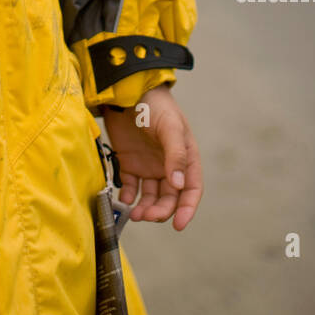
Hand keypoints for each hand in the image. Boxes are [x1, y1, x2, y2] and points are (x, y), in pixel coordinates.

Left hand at [102, 83, 202, 230]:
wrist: (126, 90)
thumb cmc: (155, 105)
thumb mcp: (170, 128)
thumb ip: (176, 155)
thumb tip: (179, 185)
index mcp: (185, 157)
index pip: (191, 189)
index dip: (187, 208)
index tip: (178, 224)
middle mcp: (168, 165)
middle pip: (169, 197)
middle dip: (161, 211)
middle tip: (147, 216)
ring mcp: (148, 166)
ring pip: (150, 196)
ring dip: (145, 208)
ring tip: (135, 213)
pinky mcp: (128, 163)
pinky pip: (130, 187)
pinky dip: (127, 196)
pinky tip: (123, 200)